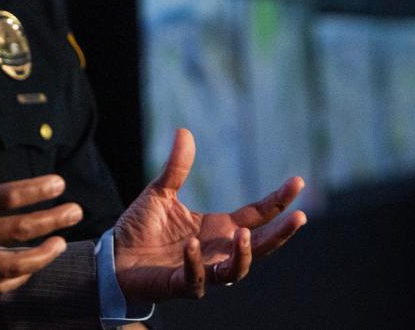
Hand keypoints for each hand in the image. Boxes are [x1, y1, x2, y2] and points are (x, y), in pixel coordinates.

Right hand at [0, 110, 82, 296]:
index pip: (5, 197)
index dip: (38, 190)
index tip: (58, 184)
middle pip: (17, 231)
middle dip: (52, 220)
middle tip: (75, 211)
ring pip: (12, 266)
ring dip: (42, 255)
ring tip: (60, 243)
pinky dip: (17, 280)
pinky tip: (30, 268)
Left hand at [114, 129, 305, 302]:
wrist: (114, 256)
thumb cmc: (141, 227)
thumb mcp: (160, 192)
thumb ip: (176, 167)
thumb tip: (184, 130)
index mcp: (218, 228)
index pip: (257, 215)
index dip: (278, 200)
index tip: (298, 181)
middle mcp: (217, 250)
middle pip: (260, 247)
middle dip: (282, 235)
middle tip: (299, 217)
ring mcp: (203, 270)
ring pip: (236, 270)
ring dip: (243, 254)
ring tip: (244, 233)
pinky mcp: (181, 284)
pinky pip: (197, 279)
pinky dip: (195, 262)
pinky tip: (189, 244)